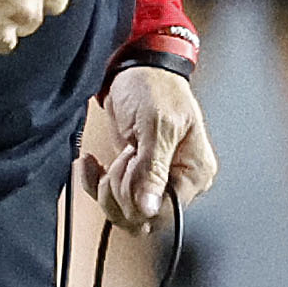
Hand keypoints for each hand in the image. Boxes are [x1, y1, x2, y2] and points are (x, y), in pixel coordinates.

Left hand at [81, 67, 217, 229]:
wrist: (136, 68)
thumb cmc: (154, 87)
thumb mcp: (156, 124)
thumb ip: (153, 169)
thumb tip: (150, 207)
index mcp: (194, 172)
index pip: (166, 212)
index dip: (139, 198)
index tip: (130, 165)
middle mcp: (179, 182)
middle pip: (144, 218)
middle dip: (121, 191)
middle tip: (123, 156)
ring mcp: (156, 181)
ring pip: (125, 213)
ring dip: (107, 190)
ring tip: (111, 158)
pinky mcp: (134, 178)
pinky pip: (112, 200)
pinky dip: (95, 184)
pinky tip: (92, 165)